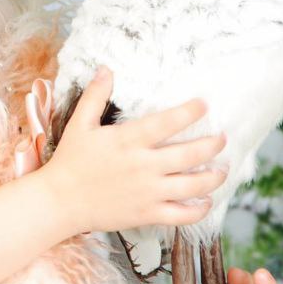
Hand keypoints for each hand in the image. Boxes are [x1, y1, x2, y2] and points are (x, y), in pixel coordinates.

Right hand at [43, 66, 227, 235]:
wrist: (59, 201)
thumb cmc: (70, 161)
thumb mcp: (80, 123)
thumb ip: (95, 95)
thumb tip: (106, 69)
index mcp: (128, 140)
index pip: (168, 122)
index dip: (190, 112)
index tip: (205, 104)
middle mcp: (143, 166)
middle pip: (190, 154)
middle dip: (213, 144)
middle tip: (223, 138)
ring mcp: (148, 192)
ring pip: (193, 185)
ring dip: (214, 177)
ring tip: (223, 169)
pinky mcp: (147, 214)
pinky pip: (182, 214)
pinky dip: (199, 209)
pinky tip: (206, 201)